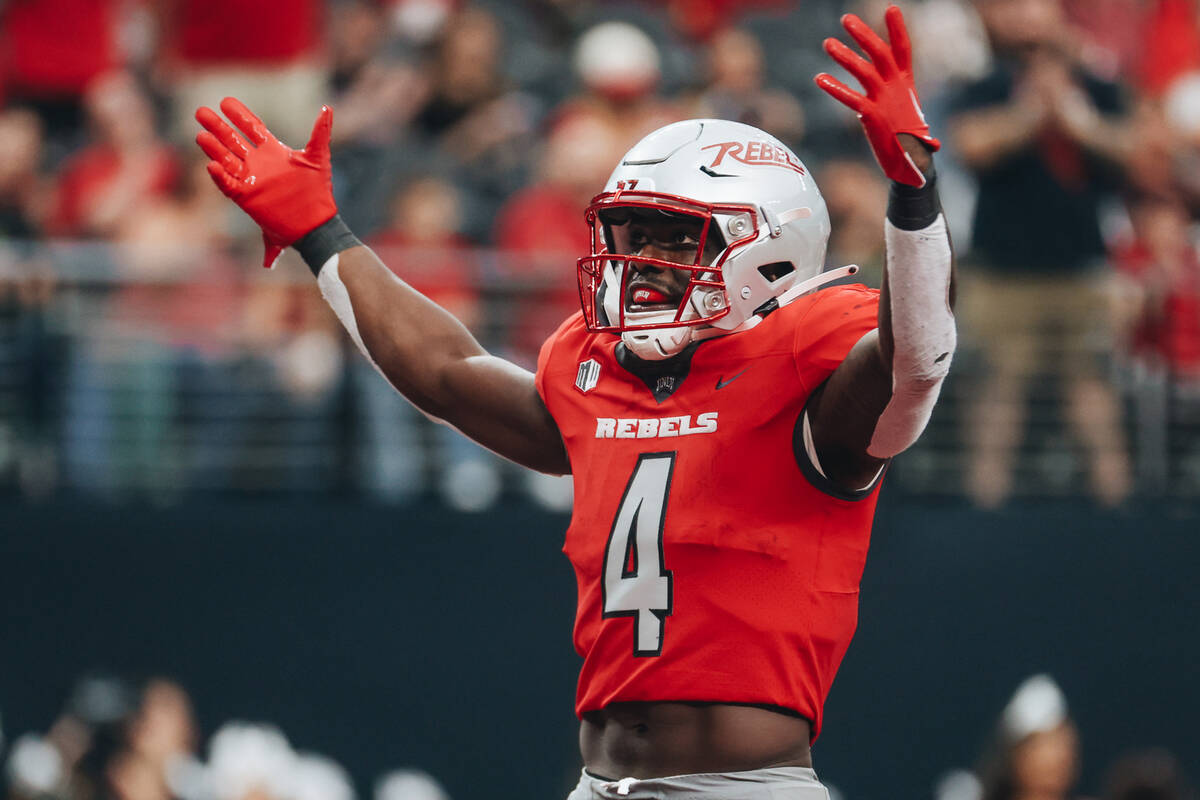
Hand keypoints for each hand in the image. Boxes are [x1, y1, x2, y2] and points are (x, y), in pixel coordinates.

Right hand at [195, 98, 336, 267]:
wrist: (315, 224)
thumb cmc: (318, 191)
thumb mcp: (319, 158)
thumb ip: (320, 133)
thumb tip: (327, 108)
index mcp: (273, 152)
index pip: (252, 128)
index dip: (239, 115)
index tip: (225, 102)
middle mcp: (259, 164)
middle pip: (232, 140)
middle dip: (217, 127)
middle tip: (200, 112)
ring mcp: (251, 180)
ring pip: (225, 160)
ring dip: (213, 148)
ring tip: (200, 135)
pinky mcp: (246, 198)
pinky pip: (228, 184)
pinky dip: (219, 176)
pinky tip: (210, 165)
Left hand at [815, 5, 940, 186]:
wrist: (913, 165)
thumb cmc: (908, 139)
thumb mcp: (904, 111)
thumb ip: (892, 94)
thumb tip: (877, 82)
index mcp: (906, 83)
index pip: (903, 49)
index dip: (897, 28)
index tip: (891, 7)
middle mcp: (896, 88)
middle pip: (880, 53)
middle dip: (864, 34)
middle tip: (846, 18)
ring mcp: (885, 101)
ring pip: (864, 71)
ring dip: (844, 56)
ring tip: (827, 43)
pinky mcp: (873, 117)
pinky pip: (852, 98)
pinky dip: (835, 88)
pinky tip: (819, 78)